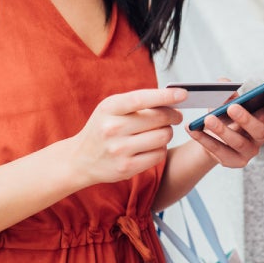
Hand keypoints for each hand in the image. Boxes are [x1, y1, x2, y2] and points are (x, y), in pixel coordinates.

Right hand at [70, 88, 185, 184]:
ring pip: (163, 137)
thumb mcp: (111, 109)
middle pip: (159, 119)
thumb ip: (137, 102)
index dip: (165, 96)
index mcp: (109, 108)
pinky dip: (161, 149)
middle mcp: (113, 128)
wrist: (80, 159)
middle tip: (176, 115)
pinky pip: (159, 155)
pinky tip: (153, 146)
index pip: (141, 99)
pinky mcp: (126, 168)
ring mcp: (119, 150)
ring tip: (160, 131)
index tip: (183, 94)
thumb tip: (172, 98)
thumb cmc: (102, 128)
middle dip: (173, 116)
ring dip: (167, 133)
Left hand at [187, 91, 263, 168]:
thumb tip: (223, 84)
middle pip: (260, 129)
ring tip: (208, 120)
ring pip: (239, 142)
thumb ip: (226, 90)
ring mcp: (250, 150)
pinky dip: (206, 140)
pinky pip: (221, 152)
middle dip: (246, 118)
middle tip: (232, 108)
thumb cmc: (223, 115)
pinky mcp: (236, 161)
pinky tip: (194, 130)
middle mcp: (261, 134)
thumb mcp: (224, 100)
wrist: (210, 137)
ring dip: (222, 130)